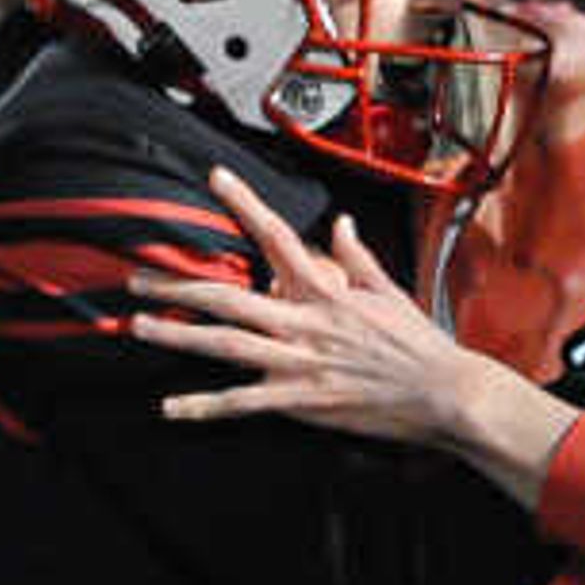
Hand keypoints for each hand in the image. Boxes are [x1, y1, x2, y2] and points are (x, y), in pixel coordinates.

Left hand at [129, 168, 572, 502]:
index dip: (245, 203)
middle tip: (139, 279)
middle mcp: (306, 323)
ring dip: (177, 335)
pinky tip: (172, 407)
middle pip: (230, 297)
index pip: (279, 237)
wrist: (446, 394)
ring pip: (225, 345)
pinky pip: (244, 402)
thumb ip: (357, 256)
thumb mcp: (390, 292)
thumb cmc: (420, 345)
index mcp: (328, 292)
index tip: (215, 177)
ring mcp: (300, 362)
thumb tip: (341, 224)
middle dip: (178, 286)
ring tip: (140, 326)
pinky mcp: (302, 400)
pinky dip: (205, 406)